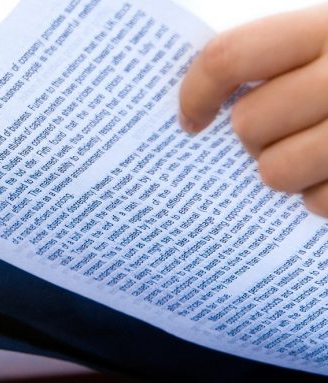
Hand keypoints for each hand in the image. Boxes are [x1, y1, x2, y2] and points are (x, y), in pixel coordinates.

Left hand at [179, 4, 327, 215]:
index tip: (193, 119)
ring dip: (288, 170)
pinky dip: (325, 198)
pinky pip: (321, 202)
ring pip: (276, 172)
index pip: (231, 57)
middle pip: (249, 123)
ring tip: (317, 154)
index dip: (196, 92)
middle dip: (256, 136)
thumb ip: (286, 56)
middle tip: (281, 131)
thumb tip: (209, 105)